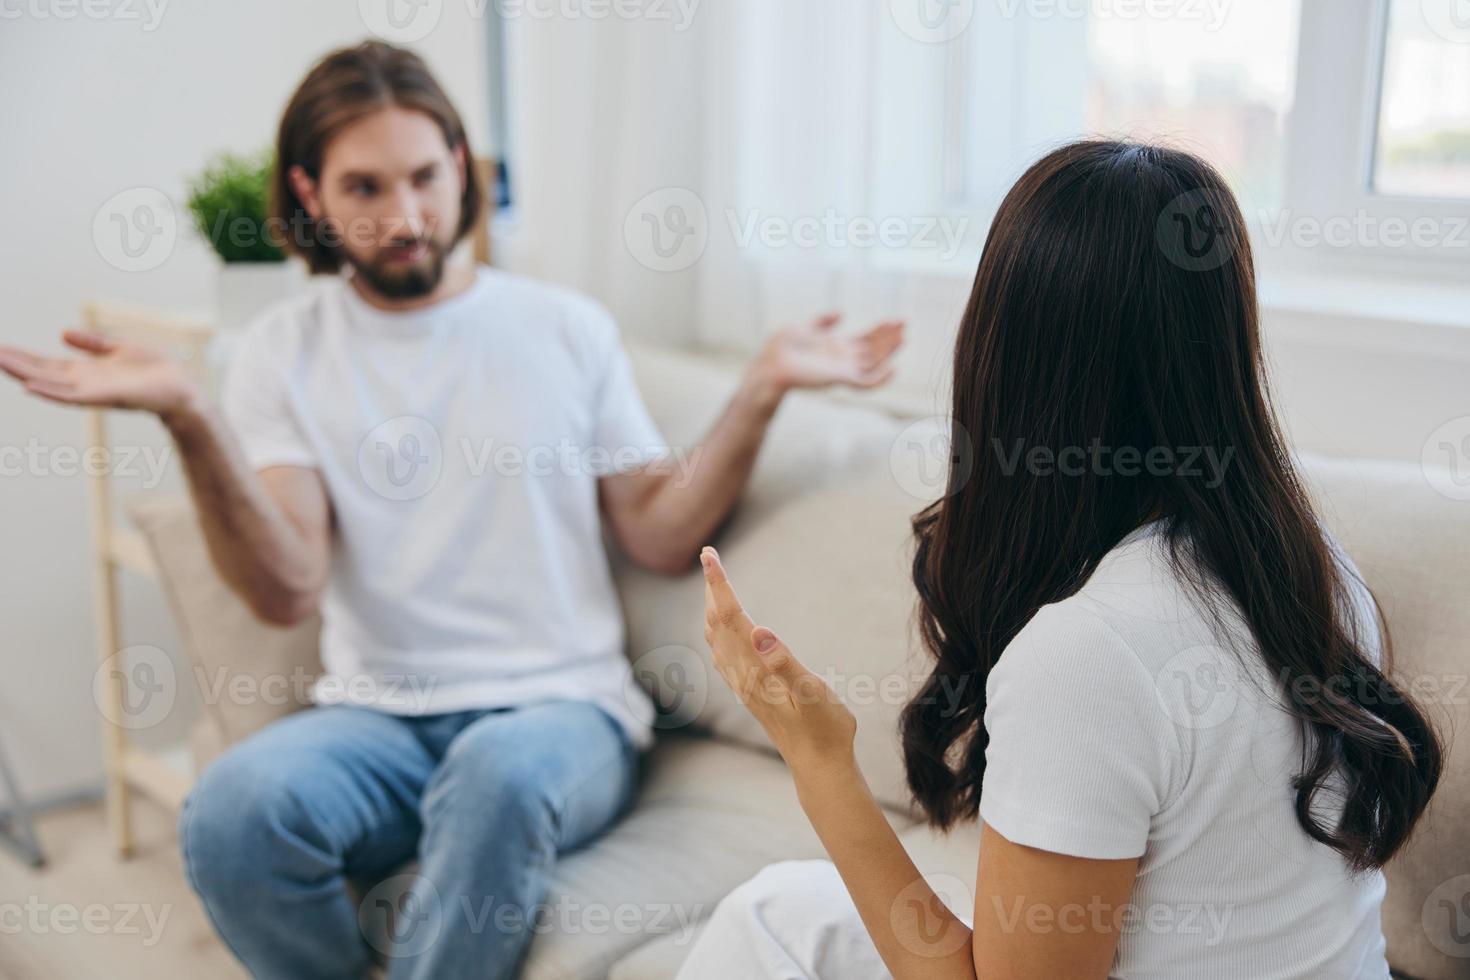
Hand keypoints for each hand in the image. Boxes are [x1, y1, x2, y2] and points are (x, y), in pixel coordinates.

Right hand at [0, 330, 198, 419]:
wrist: (183, 388)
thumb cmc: (155, 370)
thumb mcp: (119, 348)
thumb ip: (92, 343)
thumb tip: (61, 333)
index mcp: (86, 372)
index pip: (46, 364)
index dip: (22, 357)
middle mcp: (84, 384)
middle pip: (41, 374)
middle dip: (15, 364)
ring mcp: (93, 392)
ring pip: (50, 385)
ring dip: (24, 375)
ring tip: (0, 363)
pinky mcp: (107, 397)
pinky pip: (72, 397)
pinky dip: (50, 392)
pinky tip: (29, 386)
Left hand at [700, 546, 857, 773]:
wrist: (820, 767)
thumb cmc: (824, 729)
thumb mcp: (812, 693)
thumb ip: (784, 663)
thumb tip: (759, 631)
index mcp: (757, 669)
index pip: (732, 617)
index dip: (720, 584)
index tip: (710, 554)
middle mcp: (744, 676)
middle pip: (718, 623)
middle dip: (712, 588)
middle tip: (708, 555)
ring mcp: (745, 686)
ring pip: (717, 639)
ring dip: (712, 608)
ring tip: (712, 585)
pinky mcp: (752, 693)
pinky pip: (724, 656)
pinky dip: (718, 632)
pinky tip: (722, 633)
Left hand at [754, 314, 904, 394]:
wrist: (770, 364)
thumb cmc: (782, 348)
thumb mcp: (806, 328)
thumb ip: (823, 322)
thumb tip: (841, 313)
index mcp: (836, 348)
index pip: (865, 340)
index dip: (880, 331)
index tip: (895, 320)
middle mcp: (842, 360)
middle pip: (872, 350)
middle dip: (889, 337)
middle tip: (904, 324)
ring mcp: (842, 370)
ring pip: (873, 363)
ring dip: (889, 351)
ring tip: (903, 337)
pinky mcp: (839, 379)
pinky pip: (865, 383)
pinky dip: (881, 379)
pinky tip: (894, 369)